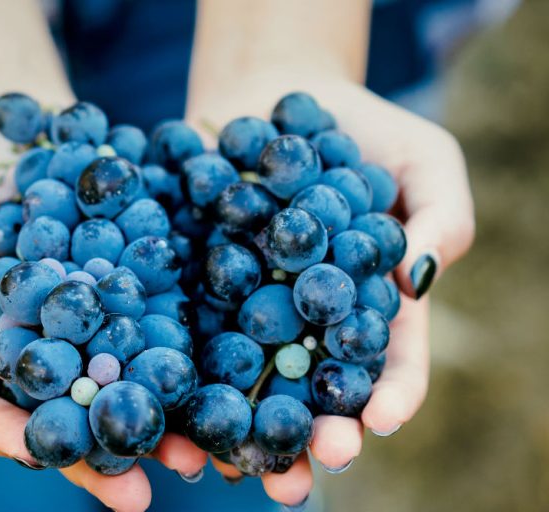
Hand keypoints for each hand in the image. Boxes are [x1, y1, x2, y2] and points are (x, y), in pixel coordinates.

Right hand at [0, 114, 206, 511]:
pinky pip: (157, 334)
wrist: (13, 128)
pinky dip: (183, 362)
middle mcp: (38, 354)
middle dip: (98, 459)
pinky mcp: (130, 295)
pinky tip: (217, 385)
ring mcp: (88, 329)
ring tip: (198, 457)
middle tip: (138, 497)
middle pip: (65, 419)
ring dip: (157, 427)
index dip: (10, 437)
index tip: (38, 454)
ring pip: (120, 389)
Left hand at [186, 79, 473, 505]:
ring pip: (249, 381)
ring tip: (237, 461)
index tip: (381, 417)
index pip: (390, 363)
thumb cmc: (365, 130)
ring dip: (245, 425)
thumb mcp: (424, 160)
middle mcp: (311, 321)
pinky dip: (183, 369)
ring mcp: (253, 308)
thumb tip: (417, 282)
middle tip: (317, 457)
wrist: (278, 96)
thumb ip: (440, 218)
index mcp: (372, 304)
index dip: (392, 394)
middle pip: (317, 390)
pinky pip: (191, 333)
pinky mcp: (200, 287)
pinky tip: (174, 398)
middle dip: (319, 430)